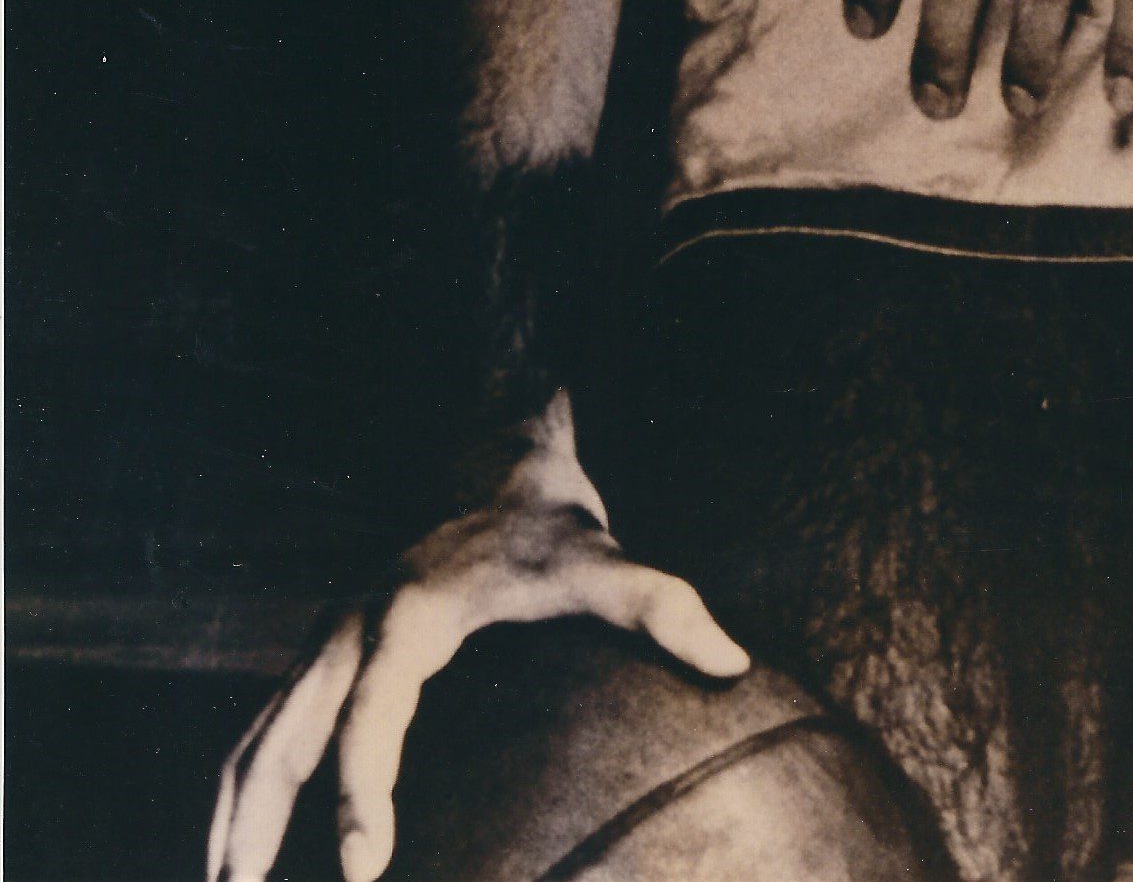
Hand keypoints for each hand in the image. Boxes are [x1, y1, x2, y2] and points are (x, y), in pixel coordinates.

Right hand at [207, 401, 746, 881]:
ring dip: (232, 818)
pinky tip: (244, 853)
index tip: (364, 867)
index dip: (362, 792)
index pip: (373, 716)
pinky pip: (267, 730)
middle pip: (283, 736)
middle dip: (257, 826)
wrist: (498, 457)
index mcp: (409, 614)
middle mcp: (351, 626)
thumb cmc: (553, 523)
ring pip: (256, 737)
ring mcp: (328, 640)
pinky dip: (243, 793)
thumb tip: (734, 661)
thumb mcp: (606, 557)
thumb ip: (664, 604)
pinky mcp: (324, 654)